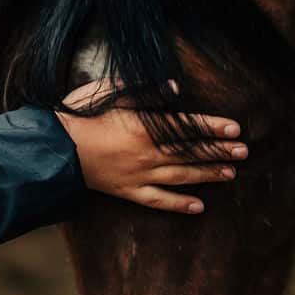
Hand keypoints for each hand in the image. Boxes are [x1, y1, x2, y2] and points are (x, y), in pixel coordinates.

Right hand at [56, 77, 246, 214]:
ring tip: (230, 173)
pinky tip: (199, 206)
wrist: (51, 149)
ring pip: (180, 177)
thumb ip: (142, 89)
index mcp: (143, 126)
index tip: (236, 129)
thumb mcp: (107, 91)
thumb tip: (175, 88)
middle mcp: (146, 153)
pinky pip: (158, 201)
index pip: (188, 127)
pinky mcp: (127, 192)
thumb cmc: (77, 115)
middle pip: (190, 152)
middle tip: (244, 152)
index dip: (213, 127)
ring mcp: (138, 176)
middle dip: (219, 151)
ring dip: (207, 175)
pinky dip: (179, 204)